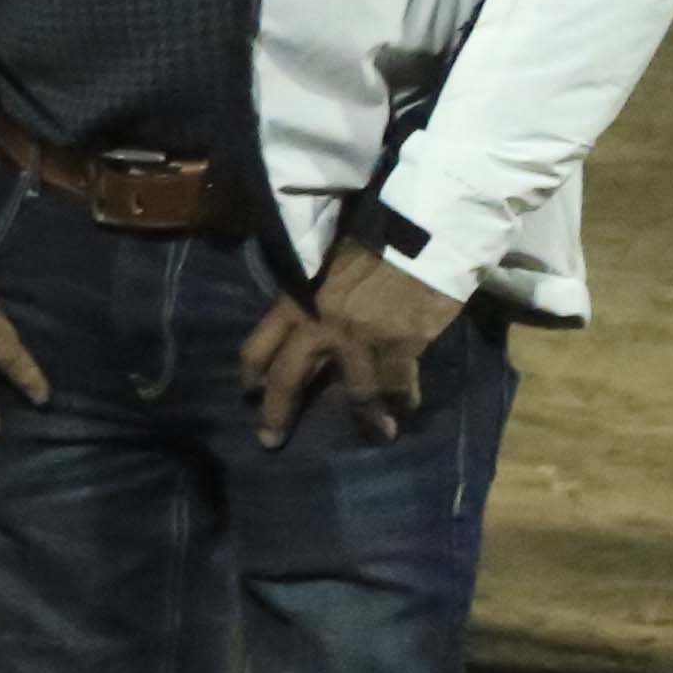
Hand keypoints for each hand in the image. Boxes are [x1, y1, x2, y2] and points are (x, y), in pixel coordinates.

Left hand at [246, 240, 466, 445]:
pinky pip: (398, 382)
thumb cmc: (376, 244)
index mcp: (297, 300)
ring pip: (354, 391)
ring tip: (379, 434)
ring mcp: (360, 336)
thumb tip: (309, 333)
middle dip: (277, 413)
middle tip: (271, 440)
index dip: (250, 374)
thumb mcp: (329, 267)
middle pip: (288, 377)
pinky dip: (404, 398)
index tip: (249, 394)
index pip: (258, 345)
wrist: (424, 232)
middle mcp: (321, 323)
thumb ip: (314, 300)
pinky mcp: (401, 343)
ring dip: (366, 417)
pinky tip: (407, 409)